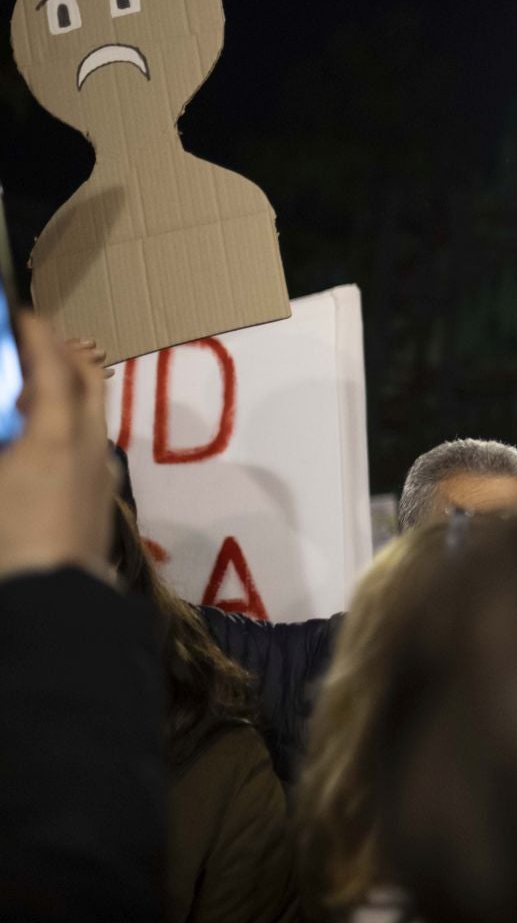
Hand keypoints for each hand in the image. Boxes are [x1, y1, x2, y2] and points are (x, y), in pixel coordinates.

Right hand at [0, 313, 113, 580]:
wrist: (50, 606)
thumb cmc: (6, 540)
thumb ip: (10, 431)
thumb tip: (16, 425)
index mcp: (56, 435)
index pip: (52, 369)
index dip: (38, 338)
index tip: (26, 317)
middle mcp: (89, 446)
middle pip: (85, 384)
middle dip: (63, 356)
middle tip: (38, 342)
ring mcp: (101, 472)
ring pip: (92, 414)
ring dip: (69, 391)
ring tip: (38, 388)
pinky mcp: (101, 498)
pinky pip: (91, 443)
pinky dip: (72, 424)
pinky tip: (51, 437)